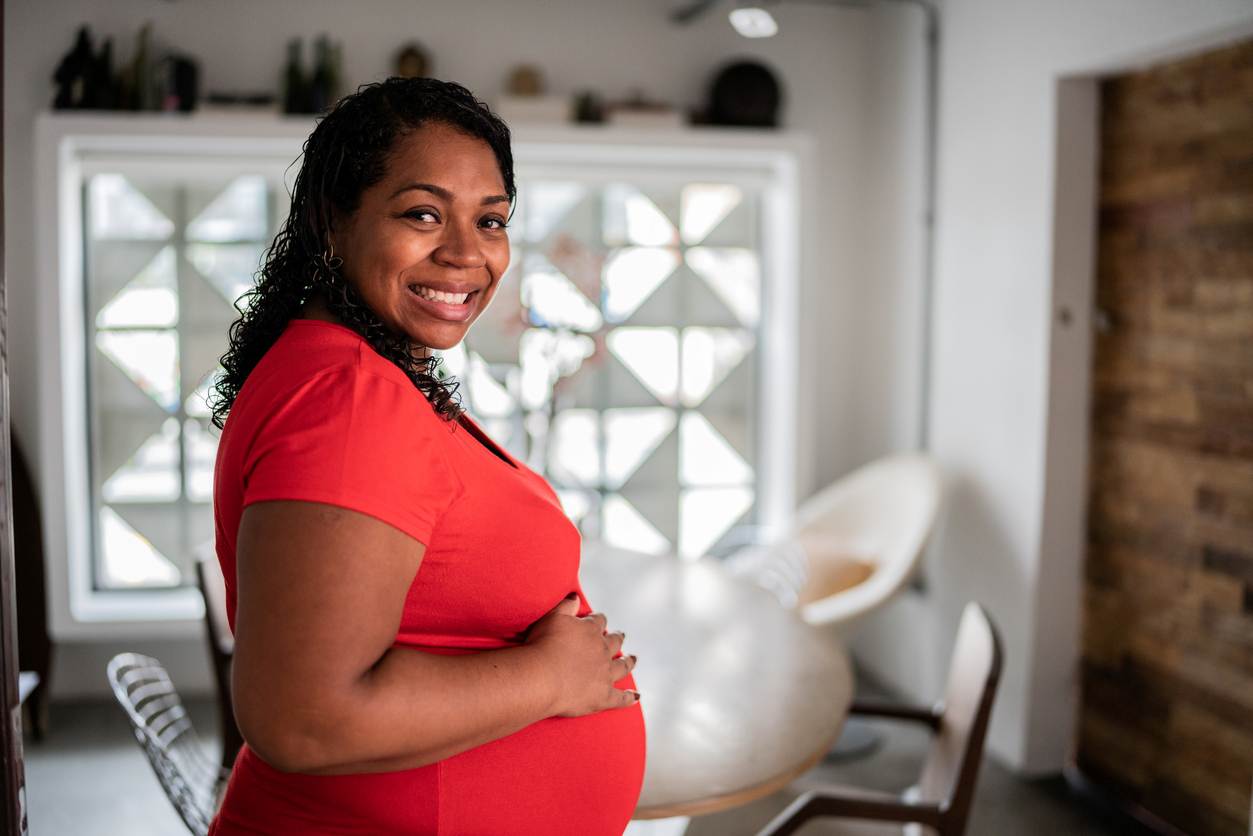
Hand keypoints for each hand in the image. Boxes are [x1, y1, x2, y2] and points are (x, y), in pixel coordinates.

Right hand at [525, 594, 639, 717]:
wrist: (542, 677)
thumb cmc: (542, 646)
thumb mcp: (551, 618)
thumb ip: (565, 606)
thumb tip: (576, 597)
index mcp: (590, 631)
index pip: (599, 621)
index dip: (599, 620)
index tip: (599, 620)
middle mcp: (602, 651)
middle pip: (614, 642)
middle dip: (617, 638)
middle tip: (621, 636)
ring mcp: (605, 674)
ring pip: (622, 666)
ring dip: (628, 662)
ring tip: (632, 660)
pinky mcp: (604, 696)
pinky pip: (620, 698)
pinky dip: (629, 697)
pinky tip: (636, 696)